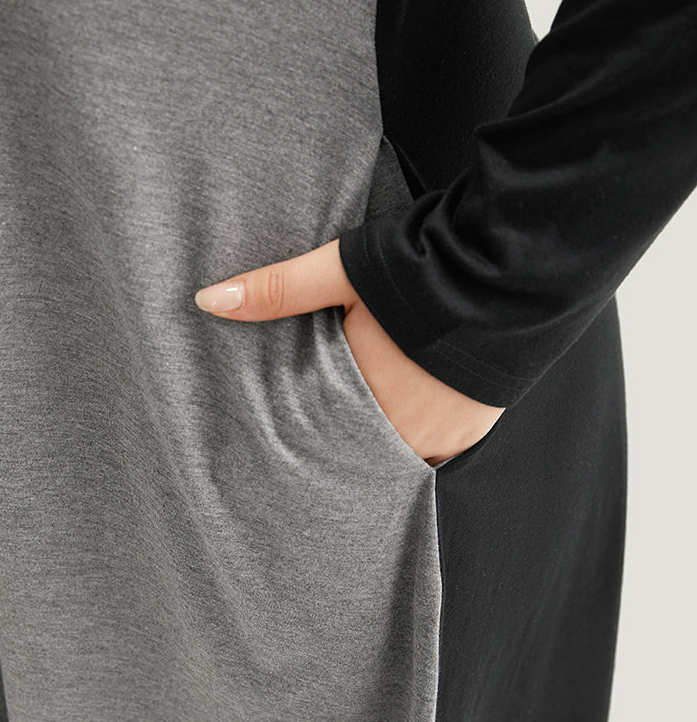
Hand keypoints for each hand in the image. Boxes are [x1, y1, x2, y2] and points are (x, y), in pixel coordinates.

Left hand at [194, 238, 504, 465]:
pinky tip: (408, 420)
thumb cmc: (425, 267)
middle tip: (323, 432)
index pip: (317, 434)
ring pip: (395, 454)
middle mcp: (403, 430)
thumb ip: (277, 290)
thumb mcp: (342, 272)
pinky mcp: (474, 429)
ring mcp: (443, 435)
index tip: (288, 438)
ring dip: (379, 440)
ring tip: (365, 423)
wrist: (515, 268)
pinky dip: (418, 439)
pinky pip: (435, 451)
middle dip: (340, 440)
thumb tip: (207, 300)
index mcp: (363, 397)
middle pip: (357, 448)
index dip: (303, 434)